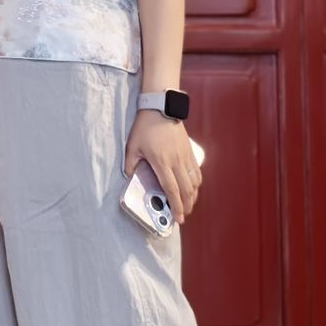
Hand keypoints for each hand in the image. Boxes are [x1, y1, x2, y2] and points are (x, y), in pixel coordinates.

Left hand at [123, 110, 200, 227]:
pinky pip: (196, 171)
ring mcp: (185, 156)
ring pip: (194, 181)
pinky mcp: (190, 150)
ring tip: (189, 204)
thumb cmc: (145, 127)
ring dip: (193, 196)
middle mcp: (176, 162)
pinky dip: (197, 182)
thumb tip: (129, 176)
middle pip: (186, 189)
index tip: (178, 218)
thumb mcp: (132, 146)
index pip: (172, 190)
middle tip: (183, 216)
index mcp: (162, 163)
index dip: (176, 206)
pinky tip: (194, 187)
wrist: (161, 108)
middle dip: (186, 205)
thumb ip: (130, 164)